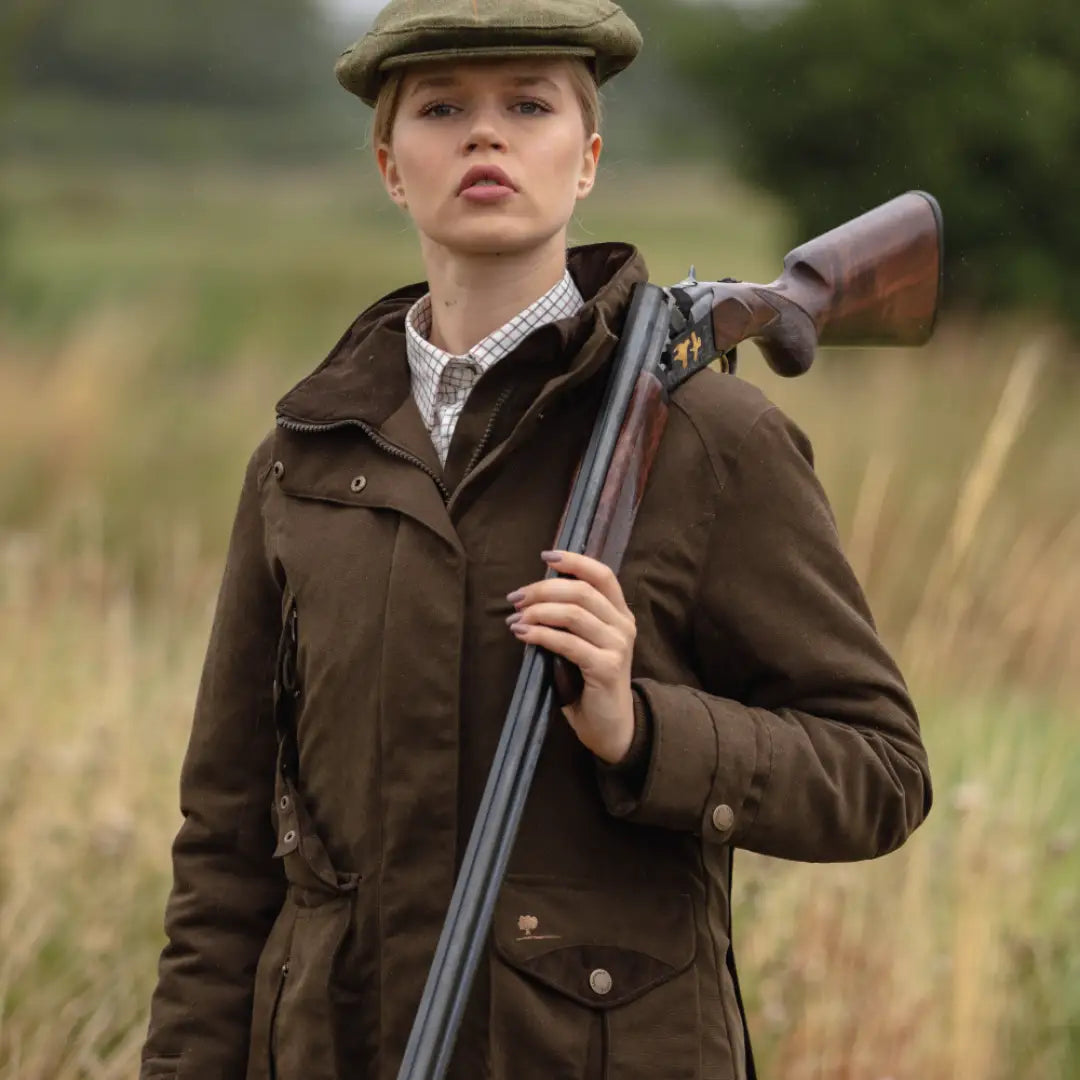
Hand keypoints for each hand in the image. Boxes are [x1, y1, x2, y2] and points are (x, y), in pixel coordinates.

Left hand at [506, 550, 636, 764]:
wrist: (610, 725)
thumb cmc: (590, 681)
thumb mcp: (585, 642)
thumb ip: (572, 617)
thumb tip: (533, 596)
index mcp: (620, 613)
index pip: (602, 575)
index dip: (574, 561)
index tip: (546, 556)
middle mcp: (623, 625)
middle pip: (581, 591)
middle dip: (543, 590)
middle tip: (516, 598)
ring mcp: (617, 646)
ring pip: (573, 614)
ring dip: (538, 612)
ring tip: (516, 618)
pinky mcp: (606, 667)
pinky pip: (568, 643)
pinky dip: (541, 634)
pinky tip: (523, 635)